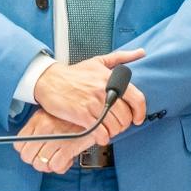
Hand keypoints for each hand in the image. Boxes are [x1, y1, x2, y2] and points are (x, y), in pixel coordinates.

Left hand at [13, 109, 108, 173]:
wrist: (96, 110)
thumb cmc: (72, 115)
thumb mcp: (50, 115)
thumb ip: (39, 129)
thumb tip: (31, 147)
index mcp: (38, 120)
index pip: (19, 145)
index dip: (27, 153)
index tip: (34, 153)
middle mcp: (45, 128)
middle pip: (27, 157)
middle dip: (36, 162)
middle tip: (46, 159)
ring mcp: (56, 137)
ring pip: (40, 164)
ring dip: (49, 166)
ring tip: (57, 159)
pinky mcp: (69, 145)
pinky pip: (55, 166)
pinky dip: (61, 167)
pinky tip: (66, 160)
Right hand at [32, 48, 147, 135]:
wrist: (49, 80)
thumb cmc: (74, 73)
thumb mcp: (98, 61)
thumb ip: (121, 57)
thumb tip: (141, 52)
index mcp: (111, 78)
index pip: (137, 98)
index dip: (141, 112)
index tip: (138, 118)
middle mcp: (104, 91)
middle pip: (126, 116)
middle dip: (124, 124)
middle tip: (117, 124)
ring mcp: (93, 103)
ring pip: (115, 126)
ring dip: (113, 131)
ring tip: (108, 129)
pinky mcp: (82, 115)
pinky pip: (101, 133)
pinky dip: (103, 138)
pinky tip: (100, 135)